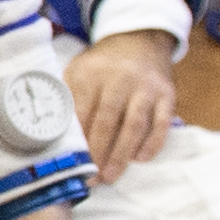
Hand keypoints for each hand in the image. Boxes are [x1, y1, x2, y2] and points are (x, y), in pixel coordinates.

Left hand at [67, 29, 177, 182]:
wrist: (139, 40)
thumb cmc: (101, 66)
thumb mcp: (77, 71)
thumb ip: (67, 97)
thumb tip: (52, 132)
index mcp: (90, 74)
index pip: (82, 112)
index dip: (77, 140)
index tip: (71, 163)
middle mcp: (119, 79)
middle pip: (107, 121)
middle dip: (98, 153)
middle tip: (90, 178)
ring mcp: (145, 87)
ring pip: (134, 124)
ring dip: (122, 153)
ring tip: (110, 176)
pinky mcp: (167, 94)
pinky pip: (162, 121)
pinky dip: (153, 142)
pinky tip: (140, 158)